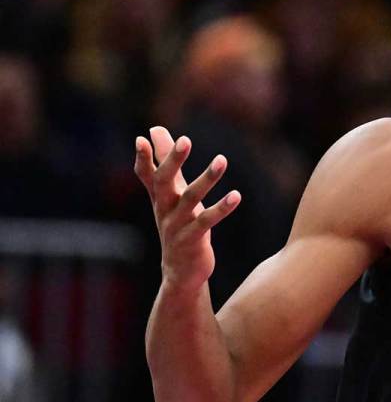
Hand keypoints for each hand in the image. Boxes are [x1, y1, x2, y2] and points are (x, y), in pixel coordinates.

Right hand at [133, 126, 240, 291]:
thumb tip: (154, 130)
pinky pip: (206, 221)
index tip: (142, 139)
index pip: (147, 175)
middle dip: (173, 161)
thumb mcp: (171, 195)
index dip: (144, 159)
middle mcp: (164, 210)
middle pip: (164, 182)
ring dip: (207, 178)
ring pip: (190, 199)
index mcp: (159, 198)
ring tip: (222, 159)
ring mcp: (176, 226)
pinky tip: (236, 195)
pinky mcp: (192, 240)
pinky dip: (221, 208)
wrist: (180, 272)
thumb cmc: (178, 225)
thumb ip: (166, 163)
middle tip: (185, 140)